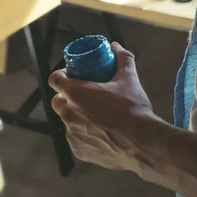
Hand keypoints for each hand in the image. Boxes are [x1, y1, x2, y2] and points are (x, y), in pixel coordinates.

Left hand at [48, 43, 158, 171]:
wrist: (142, 142)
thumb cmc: (132, 108)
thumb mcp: (129, 79)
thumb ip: (122, 59)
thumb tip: (116, 46)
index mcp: (75, 93)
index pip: (54, 79)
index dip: (61, 76)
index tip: (72, 76)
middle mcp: (67, 113)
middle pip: (58, 101)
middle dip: (67, 97)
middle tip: (84, 96)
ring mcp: (71, 134)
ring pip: (67, 121)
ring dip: (76, 117)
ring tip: (94, 116)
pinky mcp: (78, 150)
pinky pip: (76, 139)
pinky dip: (83, 135)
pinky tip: (98, 134)